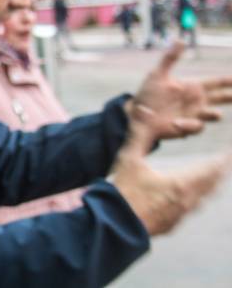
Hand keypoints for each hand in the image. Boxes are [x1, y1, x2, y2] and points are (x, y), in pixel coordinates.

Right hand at [112, 121, 230, 235]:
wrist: (114, 225)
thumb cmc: (122, 191)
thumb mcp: (129, 159)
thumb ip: (139, 134)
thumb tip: (142, 108)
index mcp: (182, 183)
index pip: (213, 168)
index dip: (225, 159)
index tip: (231, 151)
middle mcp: (188, 201)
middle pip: (212, 184)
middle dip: (220, 171)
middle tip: (226, 161)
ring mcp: (181, 215)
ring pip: (203, 198)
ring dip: (210, 185)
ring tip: (212, 177)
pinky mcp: (172, 224)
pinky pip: (191, 209)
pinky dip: (196, 198)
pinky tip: (188, 197)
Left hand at [128, 41, 231, 139]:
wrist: (138, 115)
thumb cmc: (148, 94)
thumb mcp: (158, 74)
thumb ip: (170, 58)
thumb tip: (181, 40)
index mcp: (193, 87)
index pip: (216, 82)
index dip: (229, 81)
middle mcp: (197, 101)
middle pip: (221, 98)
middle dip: (230, 97)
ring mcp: (194, 115)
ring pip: (213, 115)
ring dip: (214, 114)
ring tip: (214, 113)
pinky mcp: (187, 128)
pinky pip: (196, 127)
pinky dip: (189, 125)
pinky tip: (176, 123)